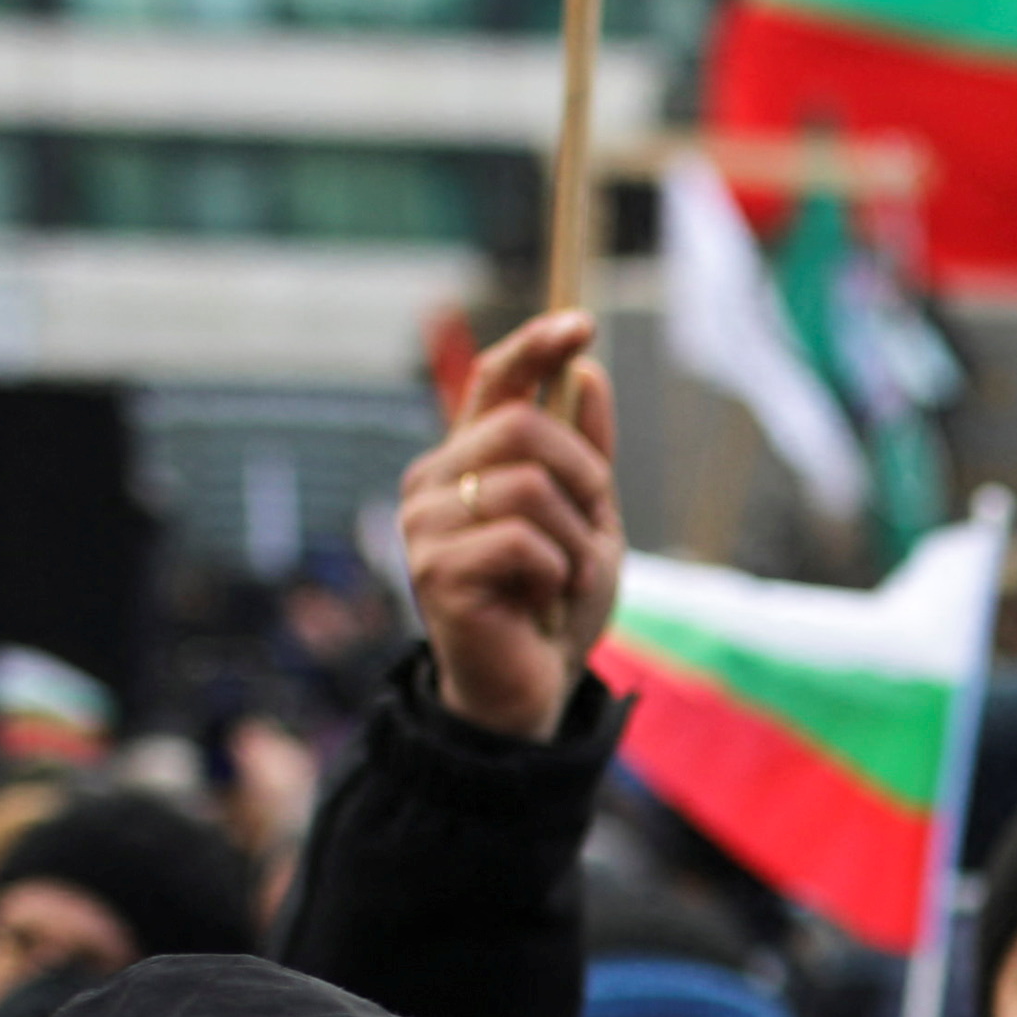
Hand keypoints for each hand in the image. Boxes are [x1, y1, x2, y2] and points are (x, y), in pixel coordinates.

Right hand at [397, 308, 620, 740]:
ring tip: (562, 580)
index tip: (583, 324)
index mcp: (469, 460)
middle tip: (587, 536)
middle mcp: (434, 481)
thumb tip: (588, 372)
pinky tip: (542, 603)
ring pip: (531, 485)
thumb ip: (586, 453)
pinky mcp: (434, 570)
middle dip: (584, 479)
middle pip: (524, 426)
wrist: (531, 692)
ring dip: (575, 539)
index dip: (536, 346)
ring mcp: (426, 524)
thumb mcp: (589, 521)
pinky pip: (525, 541)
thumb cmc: (554, 606)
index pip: (494, 380)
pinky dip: (558, 573)